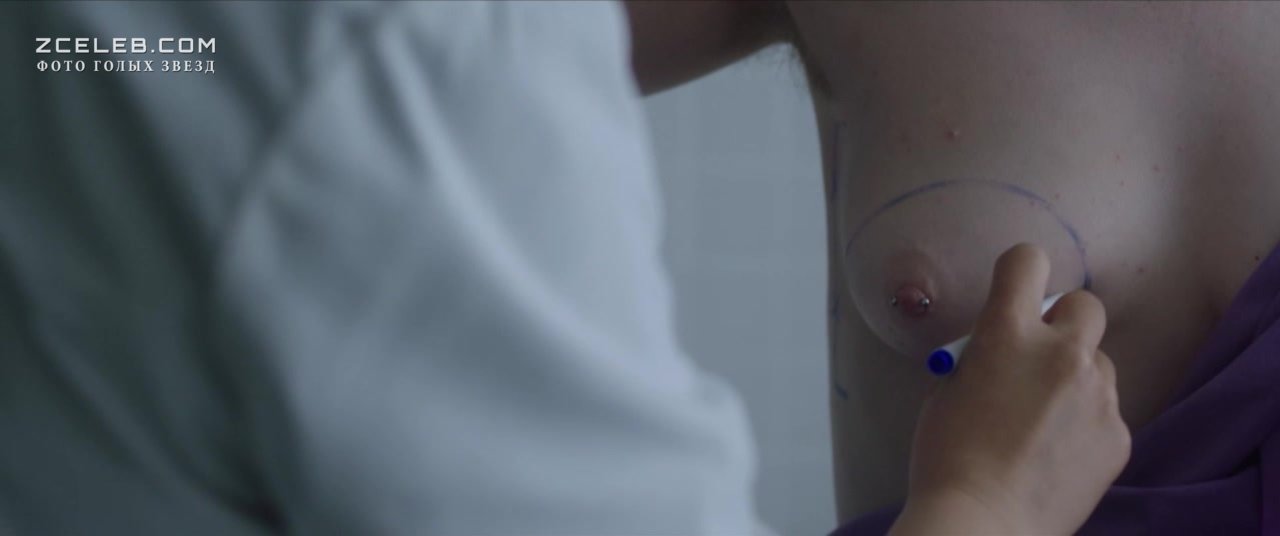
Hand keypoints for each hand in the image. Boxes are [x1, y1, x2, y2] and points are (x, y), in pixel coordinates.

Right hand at [890, 243, 1129, 535]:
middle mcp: (1061, 353)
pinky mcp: (1119, 435)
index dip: (1021, 272)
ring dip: (1075, 377)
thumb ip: (983, 356)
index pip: (1027, 262)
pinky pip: (1107, 410)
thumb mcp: (948, 390)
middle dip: (1064, 323)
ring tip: (1044, 420)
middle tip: (1039, 357)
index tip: (1016, 291)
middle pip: (1086, 305)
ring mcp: (1098, 394)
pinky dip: (1085, 423)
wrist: (984, 522)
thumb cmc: (947, 457)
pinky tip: (1057, 453)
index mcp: (1007, 333)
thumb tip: (1003, 351)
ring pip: (1098, 362)